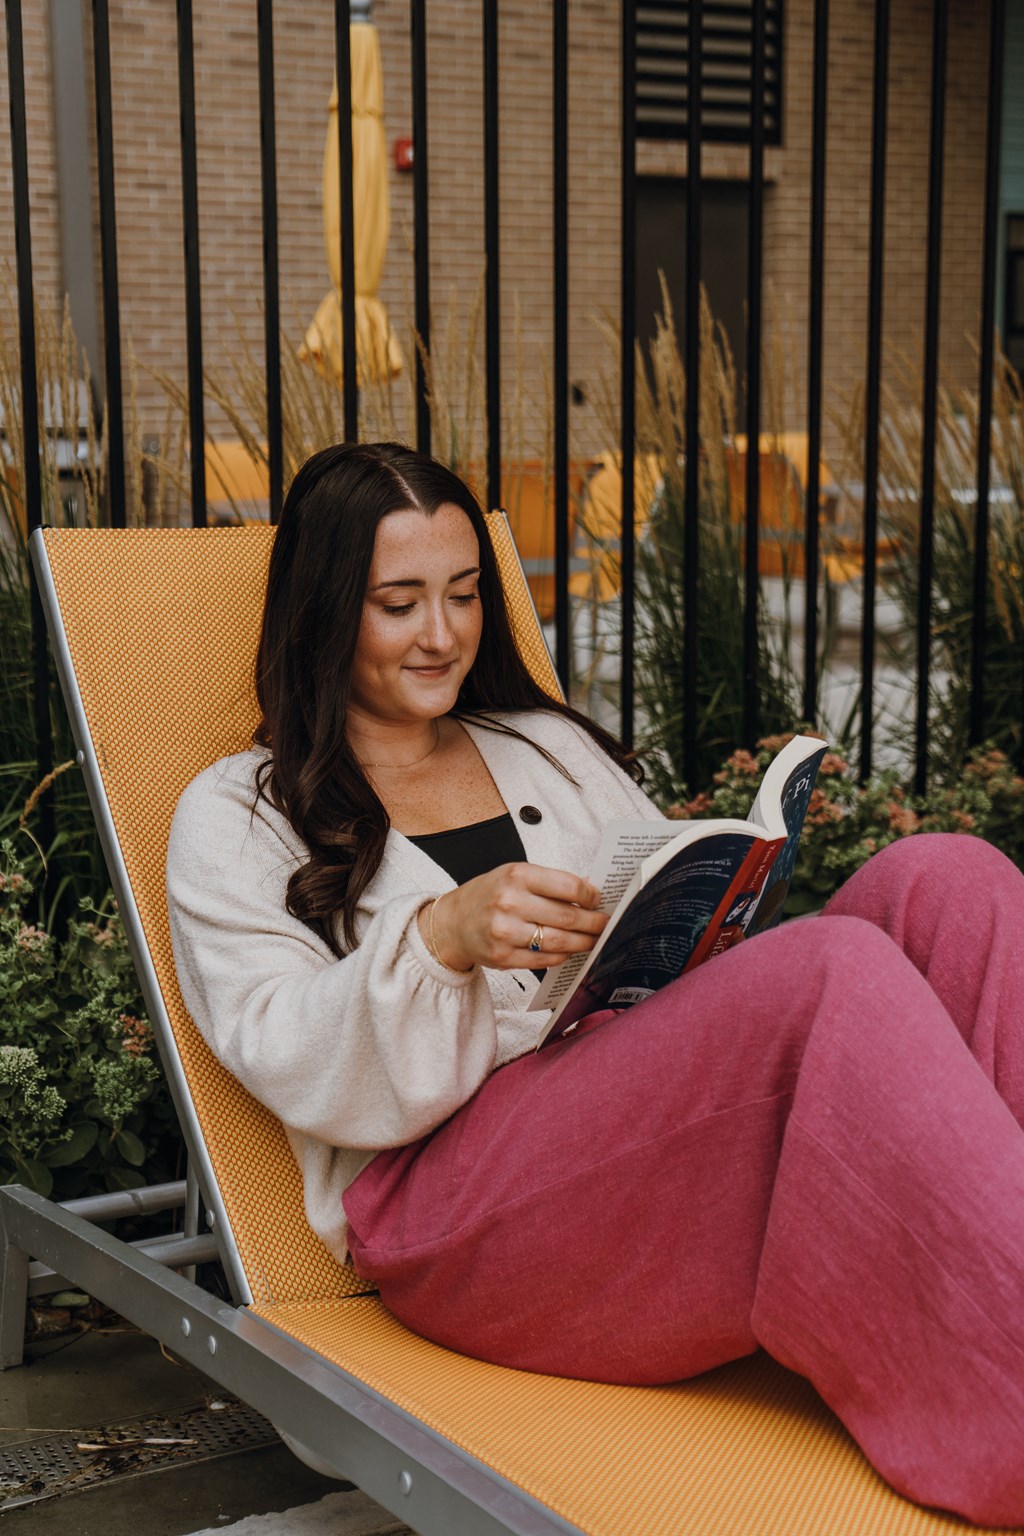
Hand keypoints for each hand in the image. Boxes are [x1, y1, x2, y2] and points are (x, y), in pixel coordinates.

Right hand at [419, 862, 607, 972]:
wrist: (452, 923)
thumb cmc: (489, 895)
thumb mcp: (514, 875)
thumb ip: (549, 882)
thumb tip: (589, 891)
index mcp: (517, 875)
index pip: (568, 886)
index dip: (590, 896)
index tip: (598, 900)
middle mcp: (510, 902)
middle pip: (568, 917)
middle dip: (594, 923)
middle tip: (605, 924)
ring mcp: (505, 932)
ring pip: (559, 942)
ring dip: (583, 943)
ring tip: (594, 940)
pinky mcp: (503, 957)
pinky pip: (545, 960)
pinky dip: (562, 956)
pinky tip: (569, 950)